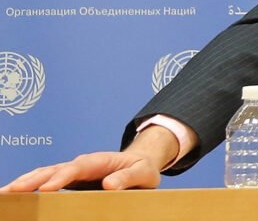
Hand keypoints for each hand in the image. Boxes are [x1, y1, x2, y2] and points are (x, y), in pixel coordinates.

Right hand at [0, 151, 160, 191]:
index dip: (61, 177)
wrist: (140, 163)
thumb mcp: (144, 173)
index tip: (47, 188)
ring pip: (45, 174)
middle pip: (54, 169)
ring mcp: (73, 172)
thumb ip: (129, 178)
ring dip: (25, 182)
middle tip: (12, 190)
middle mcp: (82, 164)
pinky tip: (16, 195)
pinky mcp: (69, 181)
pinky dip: (30, 187)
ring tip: (5, 193)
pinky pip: (46, 182)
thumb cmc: (142, 169)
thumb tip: (109, 185)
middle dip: (32, 179)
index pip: (77, 168)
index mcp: (100, 160)